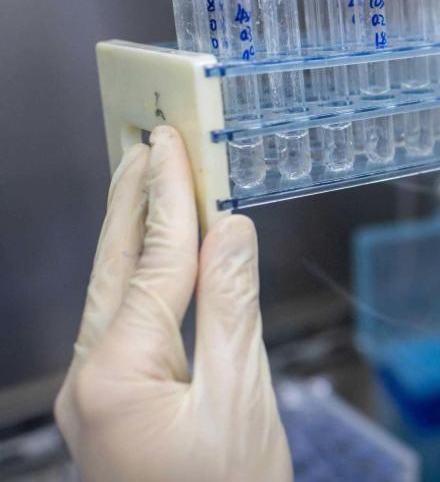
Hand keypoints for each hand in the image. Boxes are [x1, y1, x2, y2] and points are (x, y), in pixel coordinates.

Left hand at [55, 126, 291, 481]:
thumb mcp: (242, 401)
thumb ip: (232, 309)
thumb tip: (231, 232)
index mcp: (116, 377)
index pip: (150, 264)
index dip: (167, 199)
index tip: (172, 145)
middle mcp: (89, 381)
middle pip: (112, 268)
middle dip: (131, 201)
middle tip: (145, 143)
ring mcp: (94, 394)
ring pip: (111, 292)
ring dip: (132, 233)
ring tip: (146, 182)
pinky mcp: (112, 403)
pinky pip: (123, 320)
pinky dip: (141, 276)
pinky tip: (154, 257)